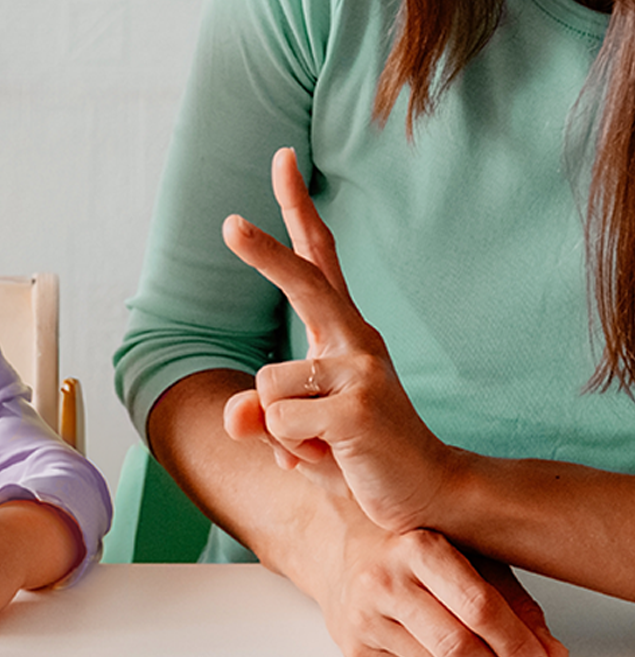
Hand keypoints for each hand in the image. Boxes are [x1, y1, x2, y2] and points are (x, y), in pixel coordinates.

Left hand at [222, 147, 452, 533]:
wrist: (429, 498)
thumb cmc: (360, 456)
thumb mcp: (299, 431)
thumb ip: (262, 416)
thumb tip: (233, 416)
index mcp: (343, 334)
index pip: (318, 261)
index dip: (298, 211)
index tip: (283, 159)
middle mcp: (356, 341)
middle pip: (304, 283)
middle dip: (264, 254)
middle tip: (227, 225)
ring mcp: (362, 372)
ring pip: (268, 387)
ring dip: (281, 428)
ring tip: (326, 446)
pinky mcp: (358, 410)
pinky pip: (281, 423)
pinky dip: (293, 452)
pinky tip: (336, 458)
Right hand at [316, 514, 566, 656]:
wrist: (336, 545)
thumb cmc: (405, 545)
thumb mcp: (463, 551)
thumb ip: (509, 597)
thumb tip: (549, 649)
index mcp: (415, 546)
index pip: (477, 606)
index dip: (517, 641)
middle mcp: (382, 579)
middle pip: (457, 645)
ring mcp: (363, 616)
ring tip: (484, 655)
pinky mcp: (354, 648)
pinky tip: (441, 647)